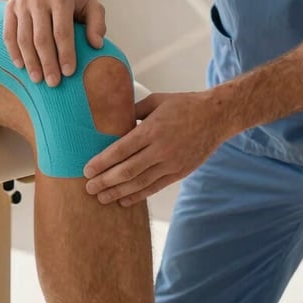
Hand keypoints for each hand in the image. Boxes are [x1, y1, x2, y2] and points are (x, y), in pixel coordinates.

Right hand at [3, 0, 105, 86]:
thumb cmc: (75, 0)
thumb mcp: (92, 6)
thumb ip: (97, 24)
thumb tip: (97, 45)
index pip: (62, 31)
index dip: (65, 54)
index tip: (69, 73)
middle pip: (41, 37)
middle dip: (47, 63)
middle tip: (53, 83)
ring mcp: (22, 1)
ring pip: (24, 38)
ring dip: (30, 62)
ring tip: (37, 80)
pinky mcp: (11, 6)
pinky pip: (9, 34)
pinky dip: (14, 52)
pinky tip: (21, 67)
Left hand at [83, 91, 224, 205]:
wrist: (216, 116)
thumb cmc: (183, 104)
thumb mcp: (156, 101)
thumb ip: (134, 111)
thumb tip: (113, 120)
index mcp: (152, 129)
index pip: (121, 149)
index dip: (102, 162)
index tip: (87, 170)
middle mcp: (161, 148)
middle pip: (127, 170)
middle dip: (105, 181)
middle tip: (88, 188)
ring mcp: (171, 163)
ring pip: (140, 183)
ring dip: (118, 192)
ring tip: (101, 198)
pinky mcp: (180, 172)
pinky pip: (155, 187)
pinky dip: (138, 196)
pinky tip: (124, 201)